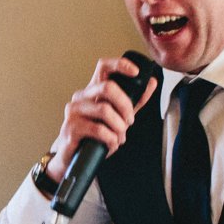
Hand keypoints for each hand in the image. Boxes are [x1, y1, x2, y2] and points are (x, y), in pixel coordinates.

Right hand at [44, 57, 158, 181]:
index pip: (104, 66)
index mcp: (93, 90)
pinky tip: (111, 145)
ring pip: (104, 110)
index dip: (120, 65)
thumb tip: (152, 82)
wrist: (75, 158)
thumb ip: (134, 100)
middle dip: (125, 105)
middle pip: (107, 87)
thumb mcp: (118, 116)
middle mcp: (81, 97)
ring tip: (119, 137)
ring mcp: (74, 111)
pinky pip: (98, 129)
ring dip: (119, 127)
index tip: (136, 72)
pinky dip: (111, 139)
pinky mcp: (71, 127)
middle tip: (130, 120)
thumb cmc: (95, 135)